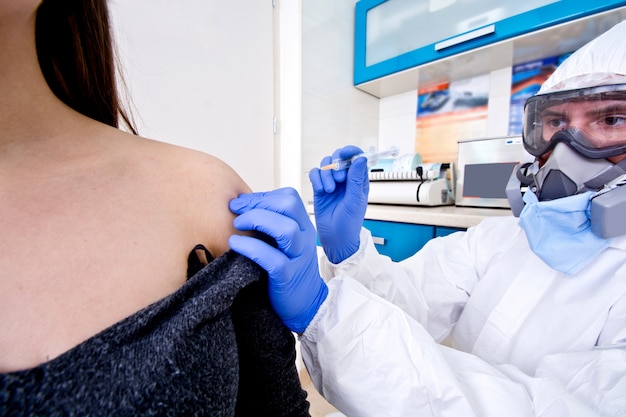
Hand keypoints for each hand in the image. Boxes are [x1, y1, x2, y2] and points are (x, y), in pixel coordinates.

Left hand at [228, 187, 327, 333]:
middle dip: (258, 203)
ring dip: (257, 220)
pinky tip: (235, 244)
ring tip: (237, 224)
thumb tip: (241, 206)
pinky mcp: (288, 277)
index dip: (263, 195)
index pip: (289, 197)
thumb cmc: (289, 270)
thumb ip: (272, 224)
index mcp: (304, 226)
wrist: (306, 304)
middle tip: (235, 210)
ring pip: (286, 230)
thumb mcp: (285, 242)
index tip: (241, 202)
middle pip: (289, 206)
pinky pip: (272, 259)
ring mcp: (298, 257)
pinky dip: (251, 247)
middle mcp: (305, 238)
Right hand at [309, 145, 368, 262]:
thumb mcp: (355, 200)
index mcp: (358, 180)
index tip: (346, 152)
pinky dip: (317, 178)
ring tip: (330, 189)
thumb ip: (356, 179)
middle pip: (339, 157)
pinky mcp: (319, 188)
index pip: (356, 158)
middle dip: (337, 164)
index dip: (351, 151)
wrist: (335, 238)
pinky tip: (321, 189)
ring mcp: (332, 182)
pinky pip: (315, 173)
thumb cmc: (349, 223)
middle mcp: (345, 179)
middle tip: (340, 178)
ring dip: (327, 173)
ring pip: (326, 164)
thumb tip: (360, 159)